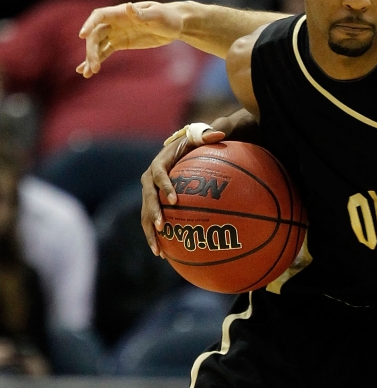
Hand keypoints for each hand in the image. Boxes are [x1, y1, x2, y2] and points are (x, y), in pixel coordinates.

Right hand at [77, 1, 184, 77]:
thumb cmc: (168, 16)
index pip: (99, 16)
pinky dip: (97, 60)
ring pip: (98, 45)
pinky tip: (88, 71)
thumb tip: (128, 7)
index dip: (89, 24)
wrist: (176, 25)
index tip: (82, 35)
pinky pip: (105, 51)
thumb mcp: (158, 15)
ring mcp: (116, 33)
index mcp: (121, 12)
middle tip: (94, 66)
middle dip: (92, 50)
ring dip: (91, 58)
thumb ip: (142, 14)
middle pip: (95, 34)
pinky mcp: (121, 43)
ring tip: (87, 73)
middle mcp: (115, 22)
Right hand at [140, 127, 224, 257]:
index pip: (159, 176)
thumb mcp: (198, 137)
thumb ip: (207, 135)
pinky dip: (155, 236)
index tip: (175, 200)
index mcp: (158, 164)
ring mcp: (148, 193)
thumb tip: (221, 133)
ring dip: (150, 232)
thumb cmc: (190, 143)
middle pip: (148, 198)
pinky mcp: (151, 203)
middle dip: (153, 214)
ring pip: (144, 214)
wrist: (177, 150)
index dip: (165, 187)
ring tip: (158, 250)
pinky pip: (150, 221)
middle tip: (162, 227)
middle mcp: (148, 179)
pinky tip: (163, 253)